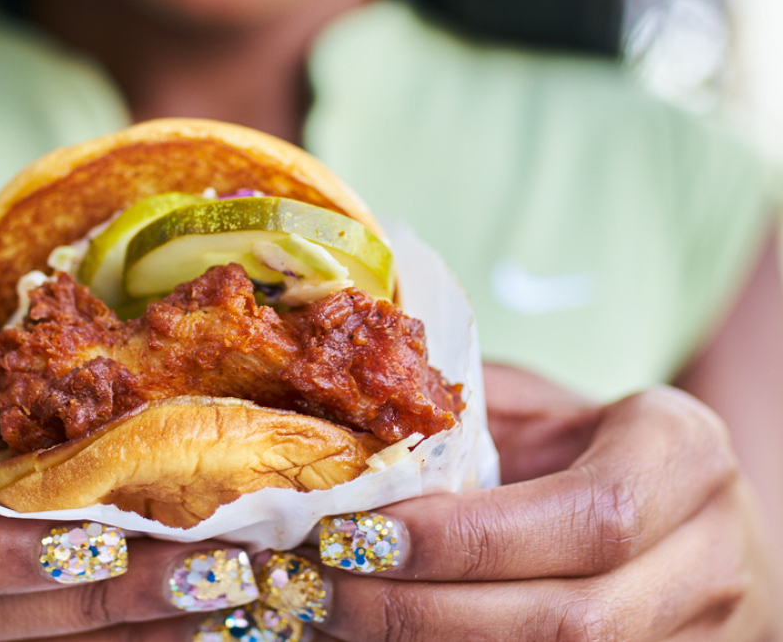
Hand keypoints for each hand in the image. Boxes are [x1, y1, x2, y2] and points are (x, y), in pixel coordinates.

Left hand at [249, 366, 778, 640]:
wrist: (686, 517)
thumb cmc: (590, 446)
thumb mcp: (538, 410)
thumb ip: (460, 418)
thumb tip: (336, 440)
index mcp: (683, 455)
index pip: (589, 512)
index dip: (467, 539)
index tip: (358, 535)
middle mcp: (710, 554)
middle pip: (572, 620)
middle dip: (424, 613)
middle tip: (320, 587)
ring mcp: (702, 633)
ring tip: (330, 619)